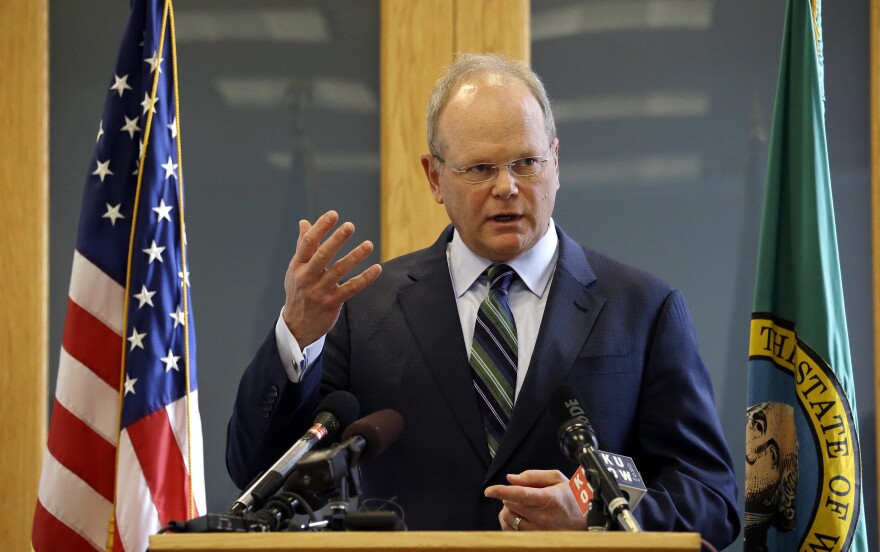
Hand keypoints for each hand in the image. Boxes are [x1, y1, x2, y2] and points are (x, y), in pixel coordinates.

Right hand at [282, 210, 381, 346]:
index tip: (333, 214)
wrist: (297, 326)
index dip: (320, 228)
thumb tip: (304, 222)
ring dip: (355, 257)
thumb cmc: (299, 291)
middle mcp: (307, 277)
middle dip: (336, 240)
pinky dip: (365, 279)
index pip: (308, 243)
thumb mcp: (296, 269)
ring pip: (339, 271)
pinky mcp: (332, 303)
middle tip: (350, 226)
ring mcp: (319, 291)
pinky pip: (351, 289)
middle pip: (322, 255)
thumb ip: (303, 246)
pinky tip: (376, 268)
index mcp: (297, 265)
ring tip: (368, 244)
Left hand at [484, 470, 585, 530]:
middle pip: (510, 504)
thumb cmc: (571, 499)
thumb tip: (511, 478)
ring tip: (521, 506)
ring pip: (508, 518)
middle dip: (509, 496)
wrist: (585, 523)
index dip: (502, 491)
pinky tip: (518, 516)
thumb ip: (533, 475)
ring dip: (508, 509)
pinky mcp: (534, 539)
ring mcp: (538, 531)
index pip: (520, 494)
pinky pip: (510, 530)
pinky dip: (508, 521)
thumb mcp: (557, 479)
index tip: (489, 490)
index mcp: (548, 499)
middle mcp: (542, 517)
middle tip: (521, 494)